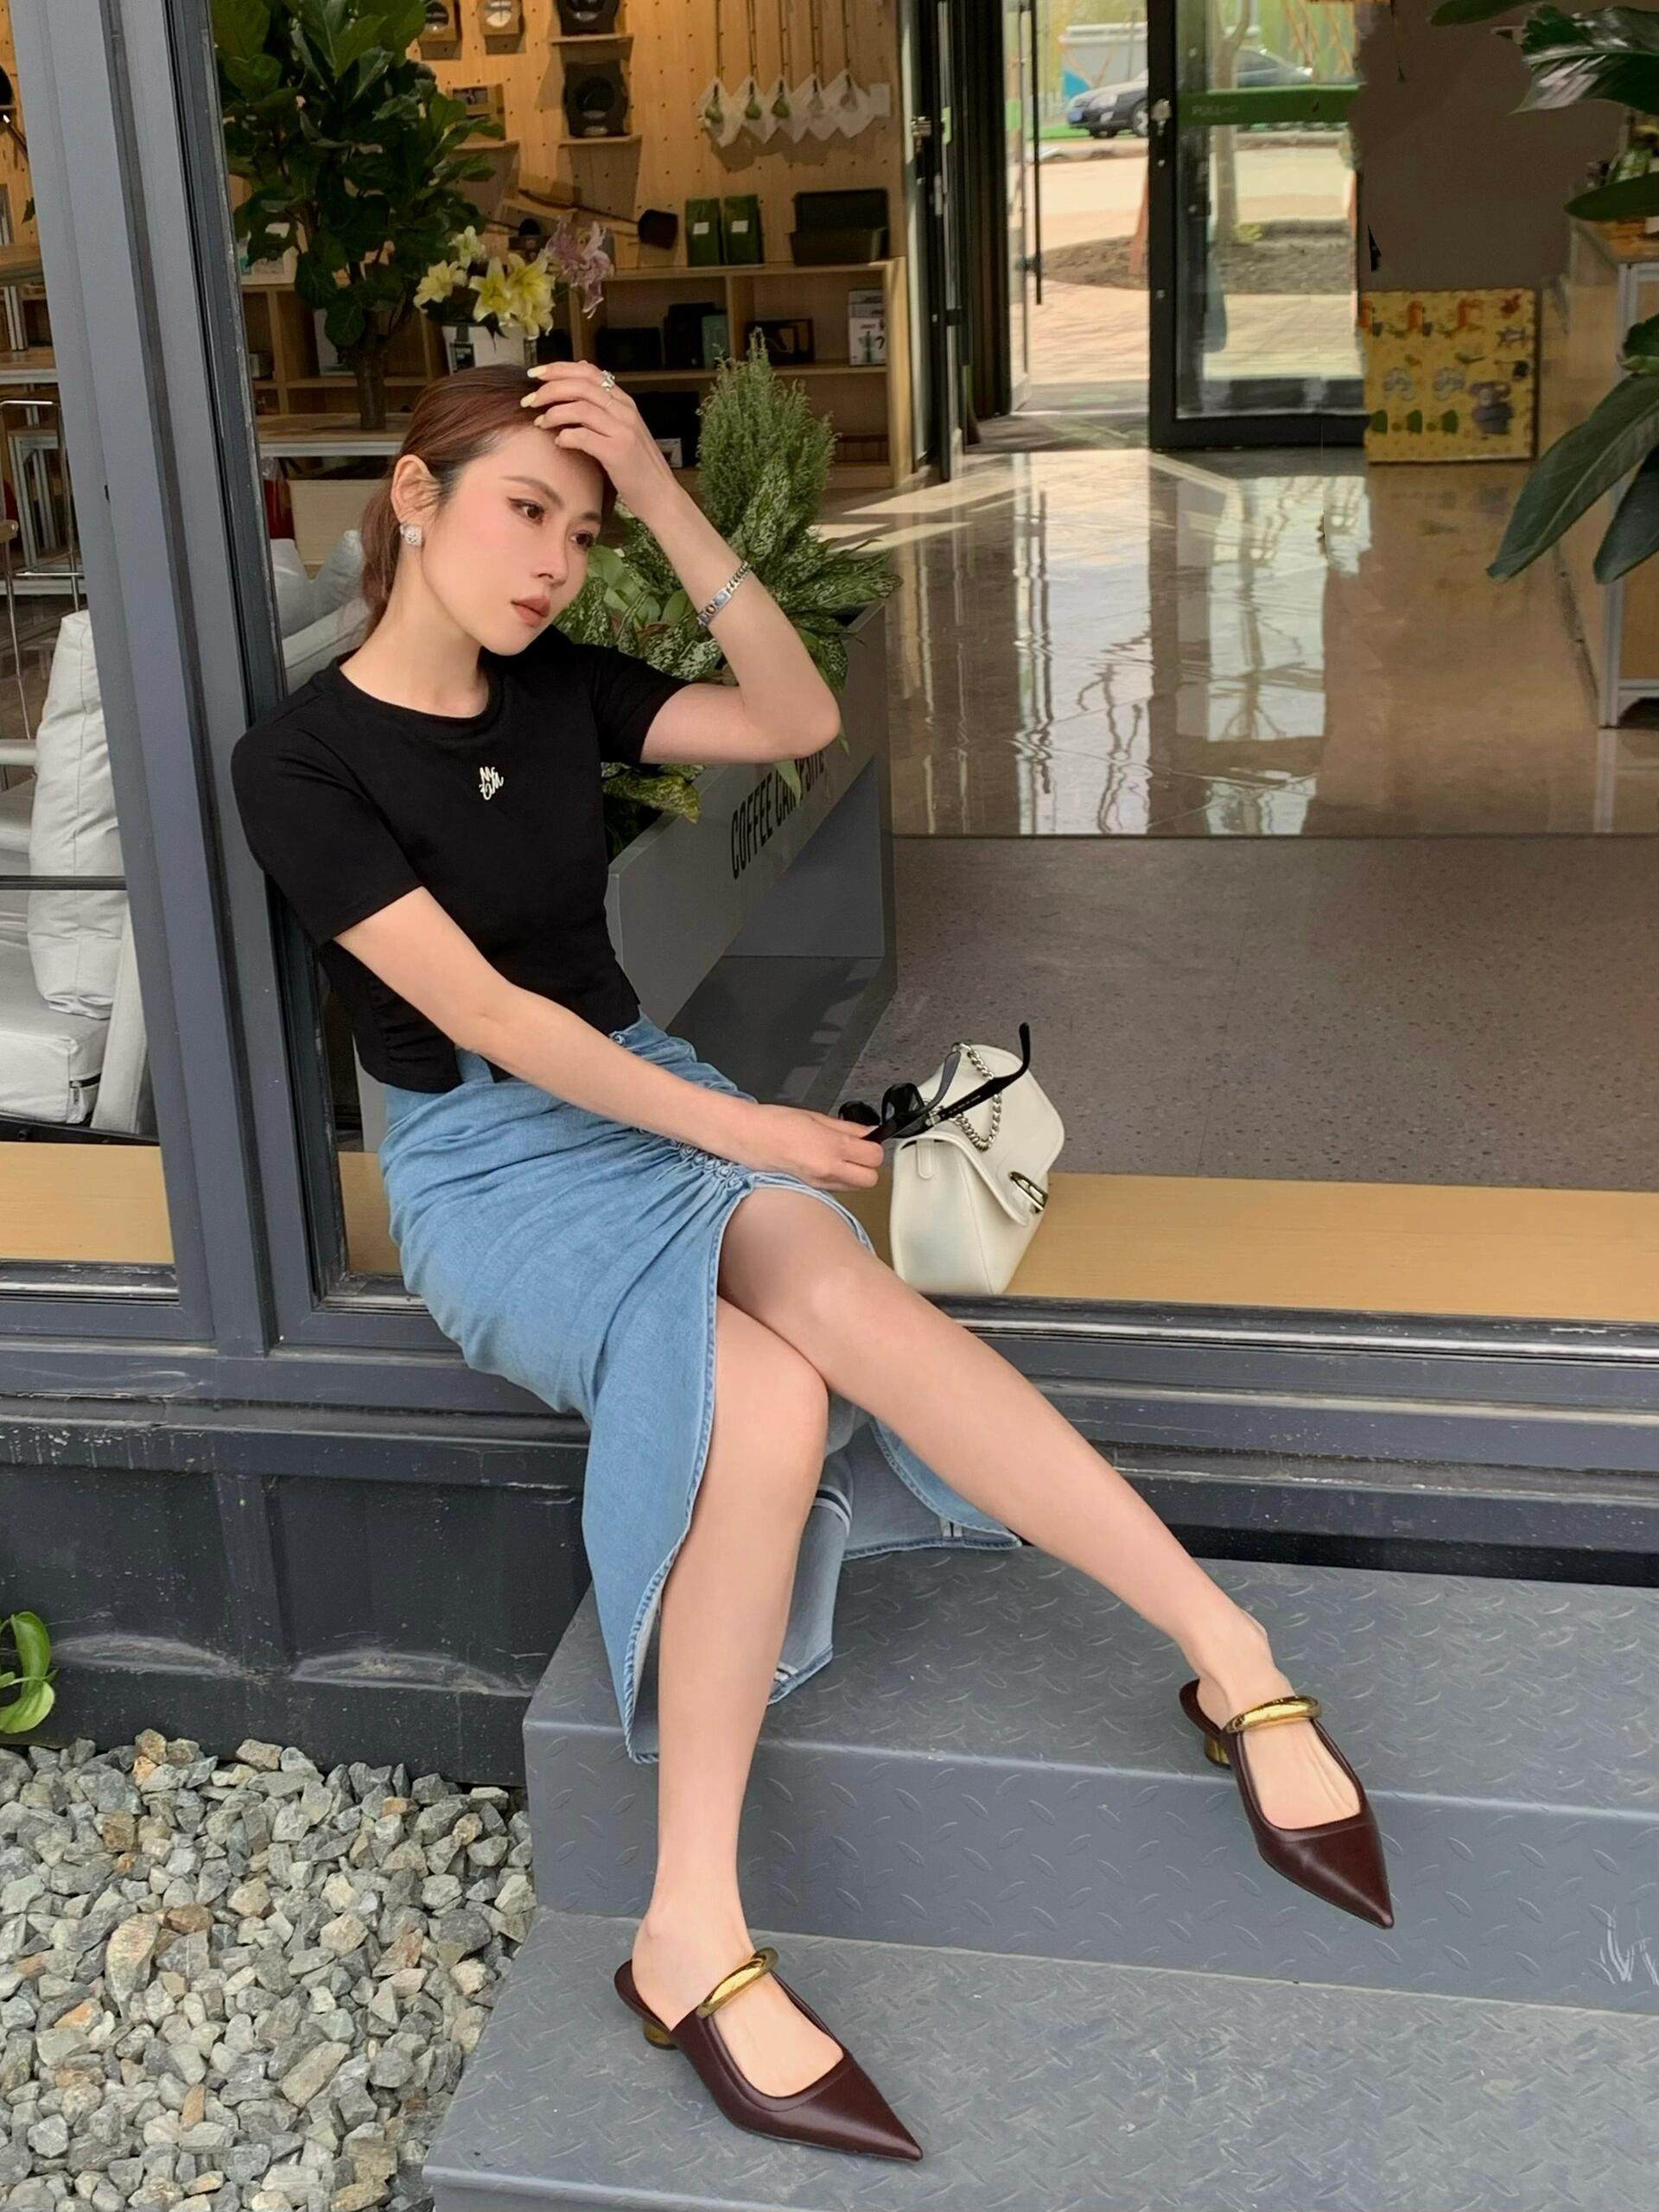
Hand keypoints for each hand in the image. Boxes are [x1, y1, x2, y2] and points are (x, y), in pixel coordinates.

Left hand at [520, 361, 678, 518]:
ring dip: (554, 412)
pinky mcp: (618, 453)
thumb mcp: (623, 430)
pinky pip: (583, 436)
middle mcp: (625, 411)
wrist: (661, 496)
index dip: (559, 368)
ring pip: (580, 408)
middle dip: (549, 389)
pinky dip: (565, 436)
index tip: (535, 374)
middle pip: (580, 385)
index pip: (589, 372)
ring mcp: (623, 431)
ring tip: (541, 422)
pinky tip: (558, 442)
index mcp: (624, 402)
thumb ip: (604, 408)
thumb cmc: (637, 468)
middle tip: (529, 400)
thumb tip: (578, 381)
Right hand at [724, 1101, 884, 1191]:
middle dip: (868, 1165)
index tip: (868, 1139)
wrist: (745, 1137)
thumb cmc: (773, 1123)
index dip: (874, 1146)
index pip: (874, 1156)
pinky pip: (836, 1189)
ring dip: (854, 1174)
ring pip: (855, 1187)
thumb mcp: (815, 1117)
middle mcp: (828, 1170)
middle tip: (858, 1151)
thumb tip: (868, 1132)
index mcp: (831, 1147)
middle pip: (870, 1179)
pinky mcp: (810, 1190)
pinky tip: (824, 1164)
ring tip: (839, 1157)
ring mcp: (819, 1184)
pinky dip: (837, 1179)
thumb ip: (847, 1127)